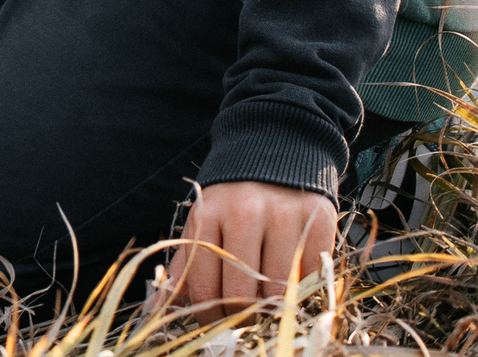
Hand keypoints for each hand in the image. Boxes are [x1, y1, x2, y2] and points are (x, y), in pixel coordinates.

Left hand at [156, 180, 337, 319]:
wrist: (273, 150)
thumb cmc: (233, 199)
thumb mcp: (202, 223)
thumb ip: (185, 265)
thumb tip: (160, 307)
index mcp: (207, 216)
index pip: (205, 287)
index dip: (211, 318)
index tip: (217, 326)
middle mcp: (244, 213)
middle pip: (242, 294)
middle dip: (242, 318)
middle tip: (246, 321)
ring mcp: (283, 215)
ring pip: (279, 292)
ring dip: (274, 308)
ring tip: (269, 304)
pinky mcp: (317, 219)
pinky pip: (312, 276)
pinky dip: (304, 288)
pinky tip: (294, 279)